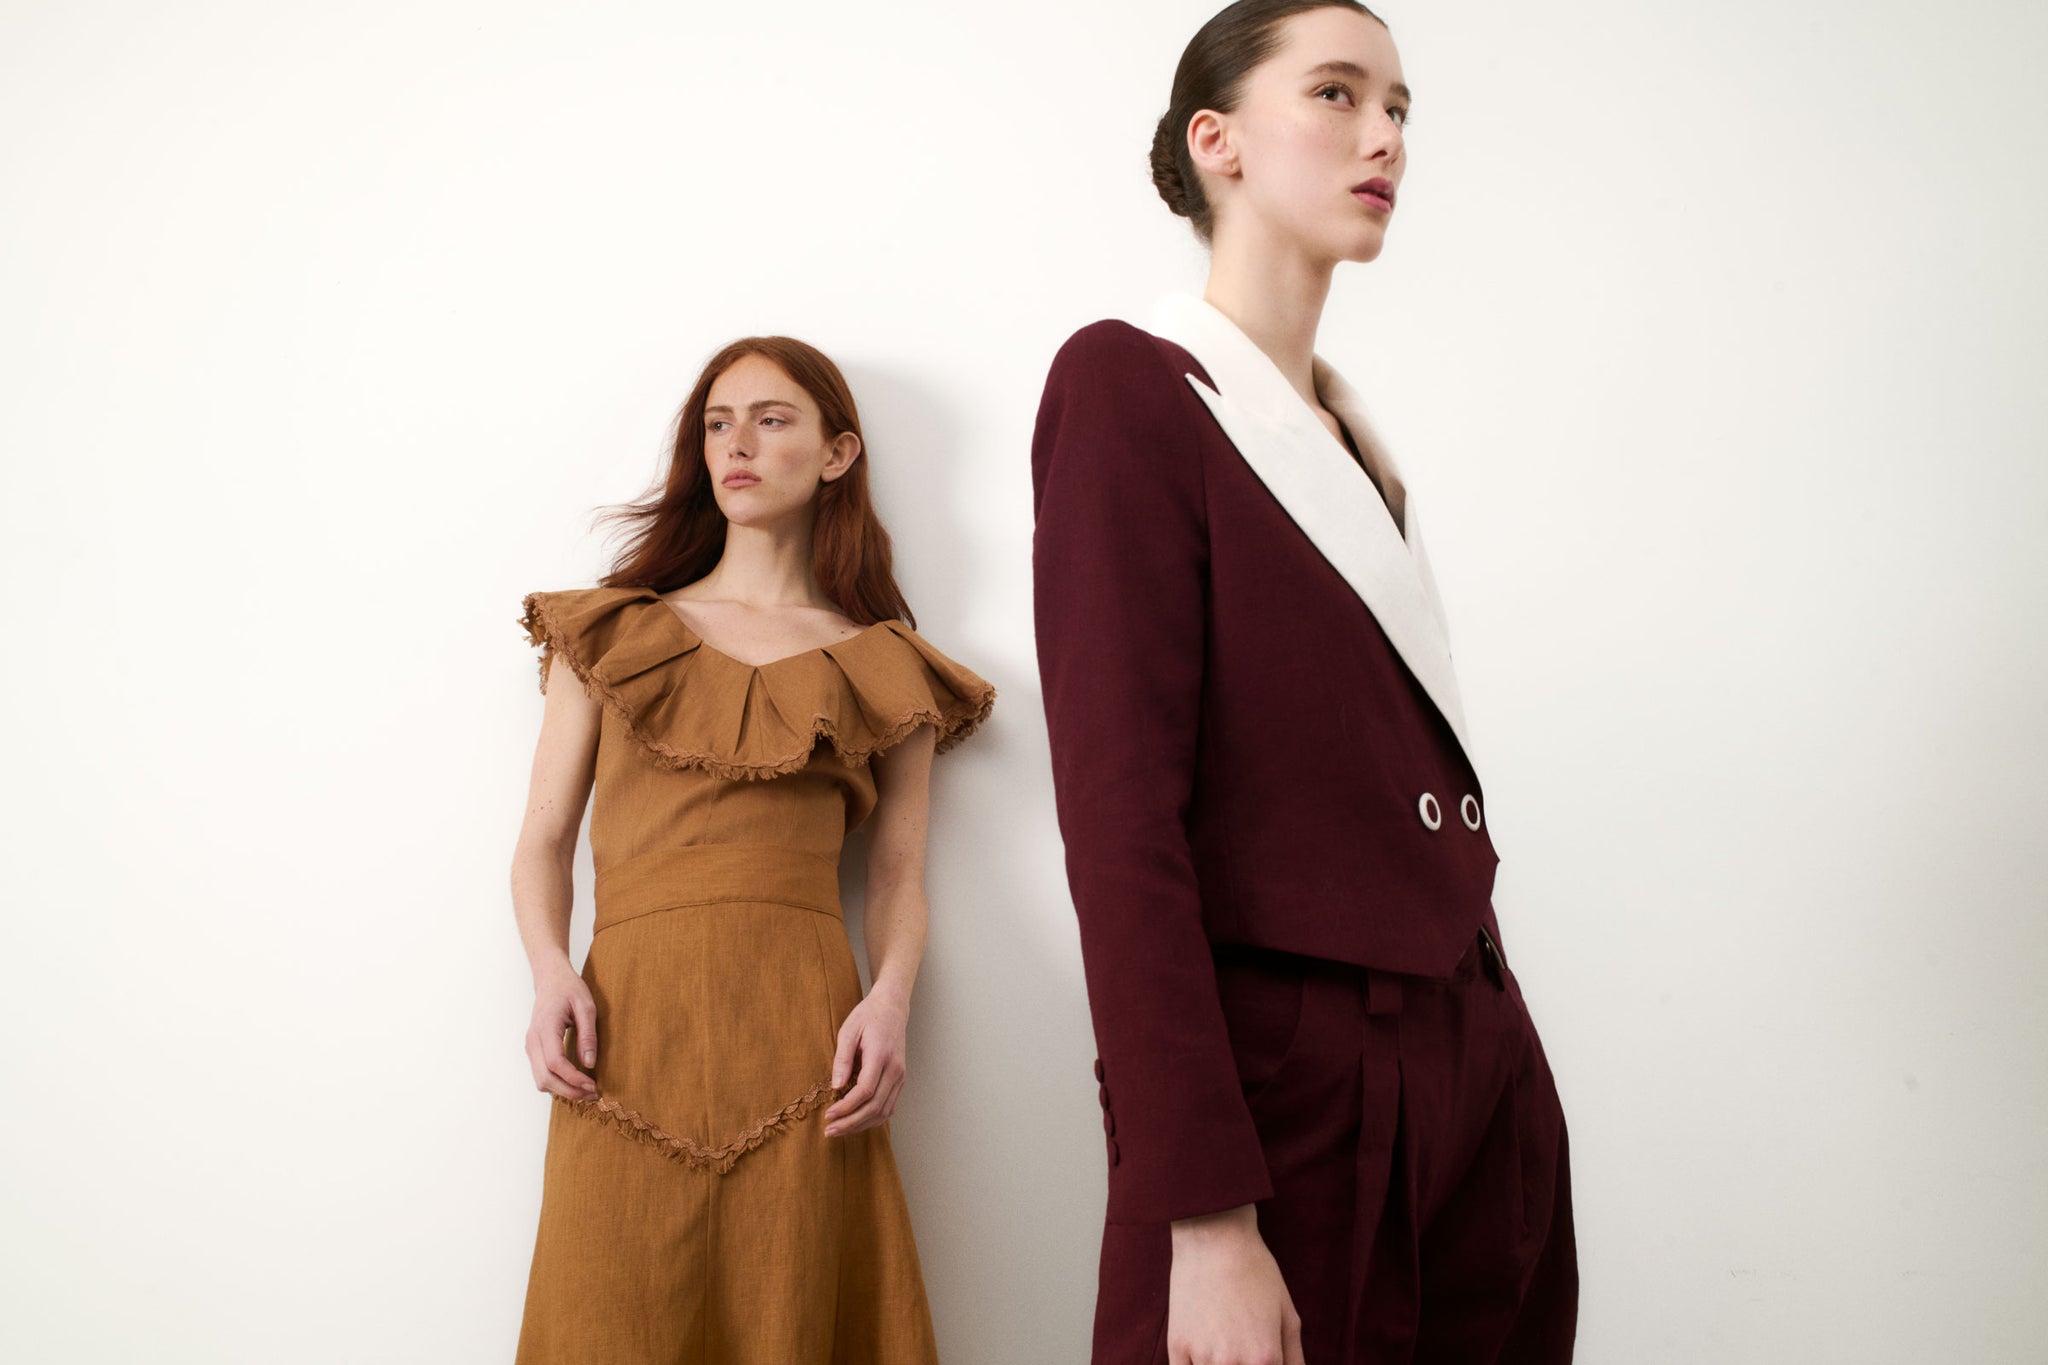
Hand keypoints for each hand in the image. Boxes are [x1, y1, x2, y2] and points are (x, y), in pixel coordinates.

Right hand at [524, 961, 598, 1101]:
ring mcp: (531, 1046)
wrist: (550, 979)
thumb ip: (588, 1035)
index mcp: (545, 1027)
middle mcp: (533, 1040)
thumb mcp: (586, 1006)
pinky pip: (541, 1074)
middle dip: (569, 1091)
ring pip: (541, 1080)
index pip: (555, 1063)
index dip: (573, 1079)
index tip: (593, 1085)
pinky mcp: (534, 1050)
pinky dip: (557, 1083)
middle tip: (593, 1094)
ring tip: (586, 1091)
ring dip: (562, 1090)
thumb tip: (589, 1063)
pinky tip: (575, 1082)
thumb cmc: (568, 988)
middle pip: (545, 1078)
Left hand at [822, 983, 908, 1137]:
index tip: (828, 1115)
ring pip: (884, 1111)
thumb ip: (842, 1059)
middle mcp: (895, 1069)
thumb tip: (835, 1087)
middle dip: (851, 1123)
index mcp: (881, 1055)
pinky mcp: (900, 1080)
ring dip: (861, 1125)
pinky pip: (889, 1106)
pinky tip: (857, 1122)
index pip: (865, 1091)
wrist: (892, 1008)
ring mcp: (900, 1076)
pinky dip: (873, 1119)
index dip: (846, 1107)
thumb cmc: (867, 1017)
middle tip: (830, 1131)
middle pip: (875, 1107)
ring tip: (840, 1130)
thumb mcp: (848, 1031)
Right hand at [1166, 1204, 1303, 1364]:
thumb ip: (1295, 1359)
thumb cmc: (1256, 1273)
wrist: (1214, 1238)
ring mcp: (1201, 1357)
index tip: (1264, 1360)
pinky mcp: (1177, 1348)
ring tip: (1226, 1345)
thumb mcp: (1288, 1316)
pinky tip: (1205, 1357)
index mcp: (1265, 1358)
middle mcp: (1232, 1363)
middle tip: (1244, 1351)